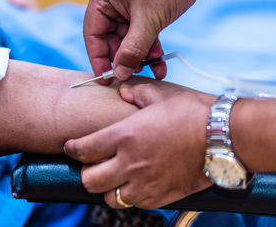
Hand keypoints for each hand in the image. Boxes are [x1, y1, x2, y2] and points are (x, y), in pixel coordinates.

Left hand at [64, 78, 215, 207]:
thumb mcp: (159, 94)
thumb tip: (122, 90)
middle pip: (89, 180)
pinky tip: (136, 183)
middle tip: (93, 163)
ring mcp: (145, 183)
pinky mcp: (161, 196)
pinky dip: (129, 196)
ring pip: (109, 198)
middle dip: (86, 171)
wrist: (224, 136)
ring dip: (107, 187)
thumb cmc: (191, 112)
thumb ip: (133, 92)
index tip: (70, 147)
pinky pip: (134, 204)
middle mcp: (130, 163)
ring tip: (114, 176)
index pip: (83, 149)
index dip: (71, 148)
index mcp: (124, 136)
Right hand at [84, 0, 222, 81]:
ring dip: (139, 54)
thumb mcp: (149, 21)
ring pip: (127, 36)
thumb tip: (120, 73)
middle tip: (132, 75)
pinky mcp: (143, 4)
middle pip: (111, 36)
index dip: (98, 58)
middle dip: (124, 57)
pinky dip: (149, 45)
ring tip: (151, 69)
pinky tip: (158, 60)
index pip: (93, 32)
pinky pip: (140, 30)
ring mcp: (127, 0)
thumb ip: (132, 50)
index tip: (106, 78)